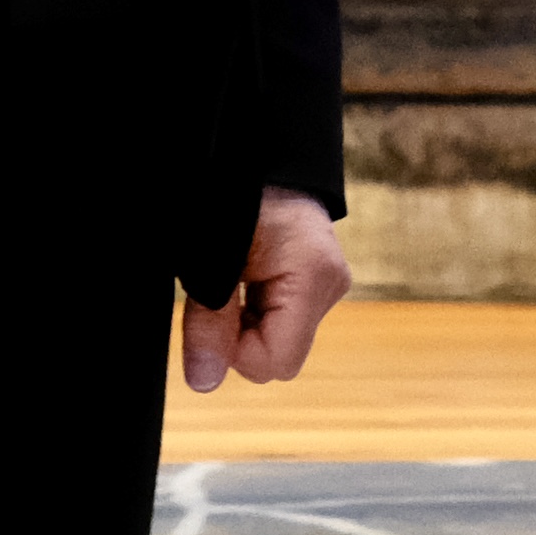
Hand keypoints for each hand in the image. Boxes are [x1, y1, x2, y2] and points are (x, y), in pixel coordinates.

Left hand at [179, 186, 348, 392]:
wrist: (258, 152)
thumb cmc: (235, 198)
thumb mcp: (211, 262)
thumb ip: (210, 323)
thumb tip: (204, 382)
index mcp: (313, 277)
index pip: (275, 362)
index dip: (234, 350)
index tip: (211, 314)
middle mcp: (331, 285)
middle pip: (280, 355)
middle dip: (241, 336)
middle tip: (220, 290)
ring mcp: (329, 283)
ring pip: (280, 339)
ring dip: (247, 321)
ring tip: (234, 277)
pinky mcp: (320, 281)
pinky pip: (284, 318)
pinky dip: (257, 308)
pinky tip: (247, 276)